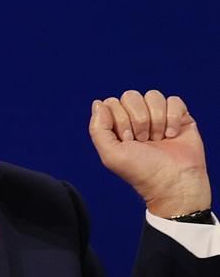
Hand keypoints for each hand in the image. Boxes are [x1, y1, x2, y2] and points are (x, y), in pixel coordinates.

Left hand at [89, 90, 210, 217]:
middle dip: (137, 119)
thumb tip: (98, 102)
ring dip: (156, 119)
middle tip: (143, 140)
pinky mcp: (179, 116)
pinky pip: (173, 100)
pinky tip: (172, 135)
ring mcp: (158, 116)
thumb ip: (97, 129)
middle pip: (130, 95)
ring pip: (153, 95)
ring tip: (158, 139)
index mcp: (117, 125)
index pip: (111, 102)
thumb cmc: (141, 171)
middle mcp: (136, 118)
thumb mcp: (110, 154)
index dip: (119, 120)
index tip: (127, 140)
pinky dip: (173, 118)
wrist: (173, 182)